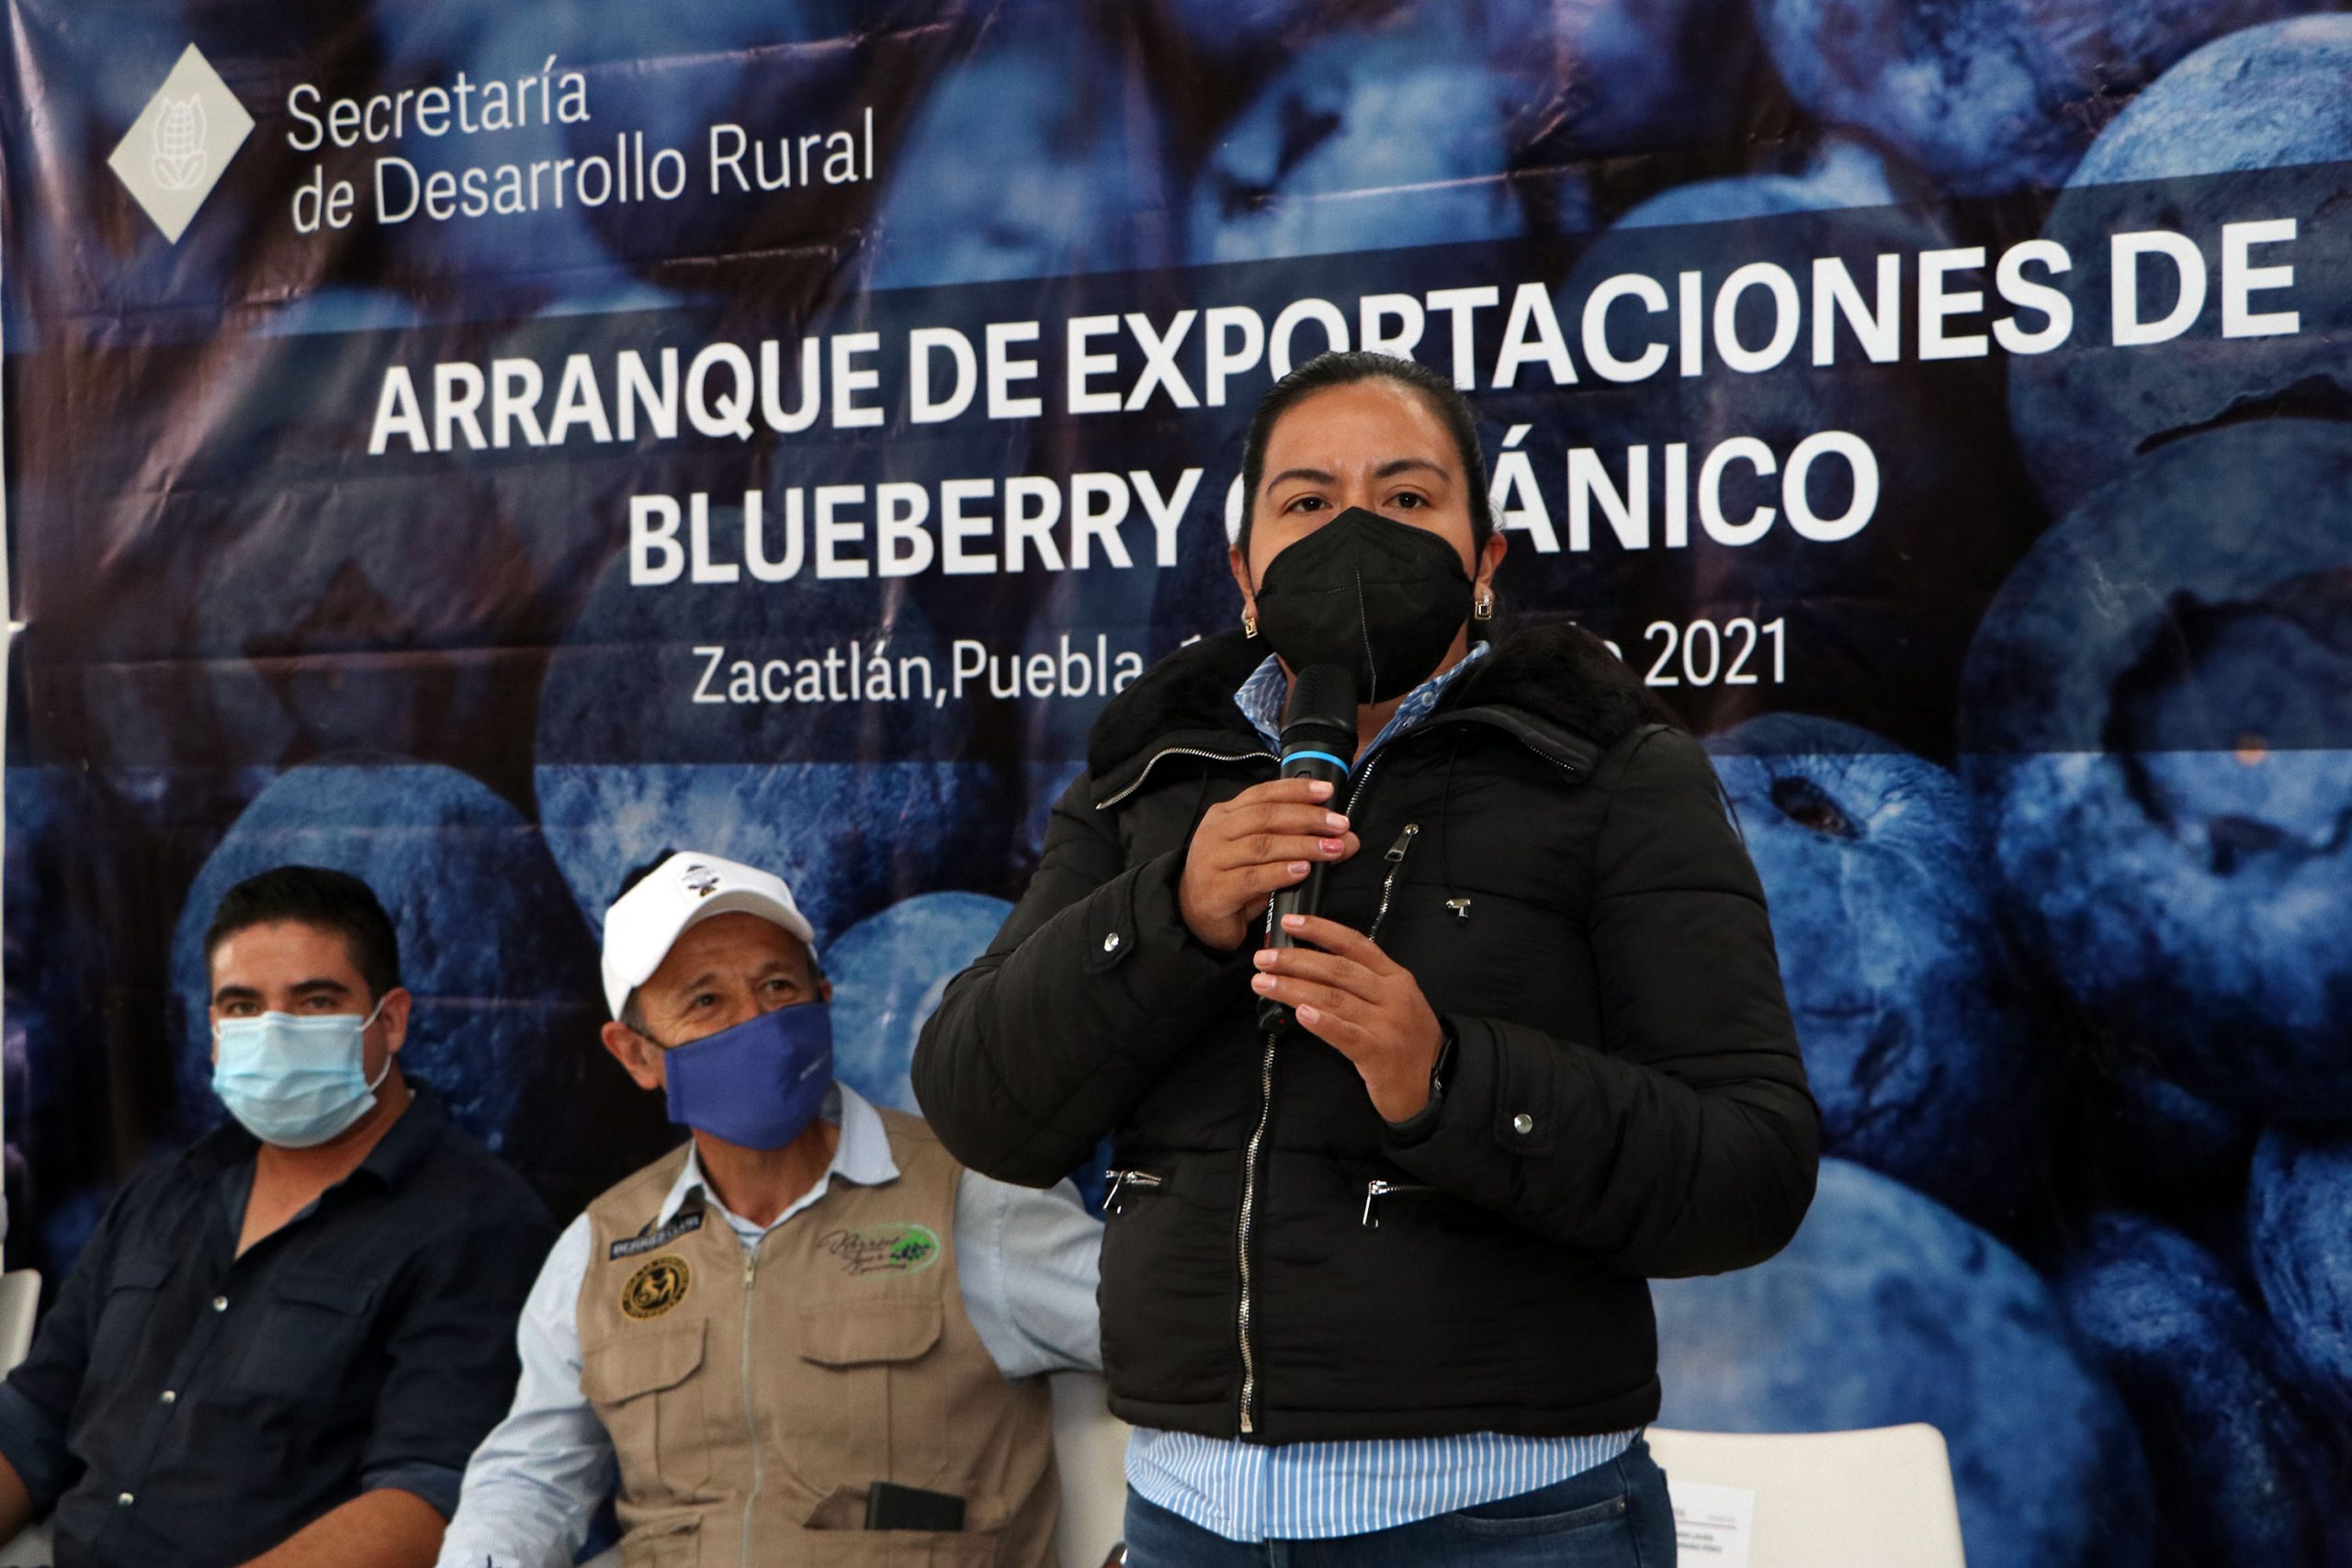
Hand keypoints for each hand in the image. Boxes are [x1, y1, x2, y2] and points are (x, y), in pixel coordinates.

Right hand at [1177, 778, 1360, 950]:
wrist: (1195, 918)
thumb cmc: (1234, 881)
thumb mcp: (1265, 856)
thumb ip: (1299, 841)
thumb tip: (1348, 838)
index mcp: (1224, 815)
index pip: (1263, 794)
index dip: (1297, 791)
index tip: (1328, 791)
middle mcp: (1215, 832)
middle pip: (1265, 817)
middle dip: (1307, 818)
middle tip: (1339, 824)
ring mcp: (1211, 861)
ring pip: (1262, 845)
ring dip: (1302, 845)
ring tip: (1332, 848)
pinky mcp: (1215, 891)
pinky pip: (1253, 878)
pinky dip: (1281, 872)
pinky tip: (1303, 871)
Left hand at [1250, 913, 1443, 1121]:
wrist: (1436, 1080)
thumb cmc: (1406, 1039)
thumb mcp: (1395, 1000)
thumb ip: (1363, 981)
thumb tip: (1312, 964)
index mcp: (1395, 977)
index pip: (1354, 944)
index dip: (1320, 930)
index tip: (1290, 922)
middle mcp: (1392, 995)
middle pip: (1337, 970)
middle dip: (1295, 960)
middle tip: (1264, 958)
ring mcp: (1387, 1024)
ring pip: (1334, 999)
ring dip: (1294, 989)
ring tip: (1264, 983)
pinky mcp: (1379, 1053)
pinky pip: (1345, 1034)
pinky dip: (1321, 1022)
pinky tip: (1300, 1013)